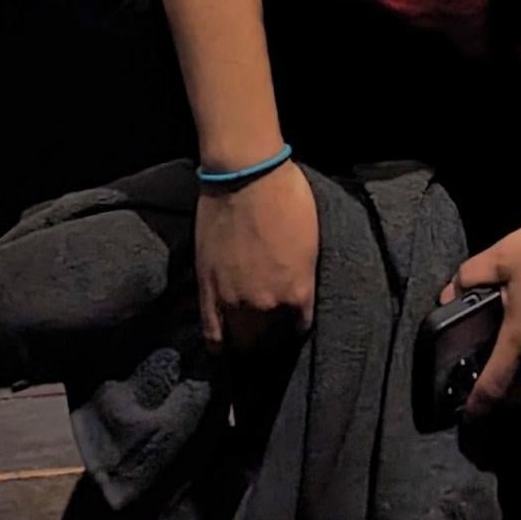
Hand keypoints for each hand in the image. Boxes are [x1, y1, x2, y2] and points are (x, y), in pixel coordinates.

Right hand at [194, 160, 316, 370]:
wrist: (245, 173)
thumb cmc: (285, 195)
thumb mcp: (312, 239)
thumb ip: (304, 274)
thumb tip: (299, 290)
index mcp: (299, 292)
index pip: (300, 328)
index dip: (296, 324)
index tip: (292, 321)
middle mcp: (268, 305)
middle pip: (270, 341)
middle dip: (272, 338)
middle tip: (270, 331)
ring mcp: (235, 301)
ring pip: (242, 340)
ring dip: (247, 341)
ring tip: (247, 337)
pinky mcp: (208, 291)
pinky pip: (212, 333)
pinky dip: (219, 344)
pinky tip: (223, 346)